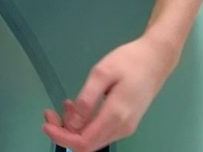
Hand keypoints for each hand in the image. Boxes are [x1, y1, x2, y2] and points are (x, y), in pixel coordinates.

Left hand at [41, 35, 178, 151]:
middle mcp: (122, 129)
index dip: (61, 137)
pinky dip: (85, 122)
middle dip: (64, 131)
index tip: (45, 123)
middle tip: (50, 111)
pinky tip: (79, 105)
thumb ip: (86, 100)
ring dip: (75, 126)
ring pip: (93, 138)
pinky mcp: (126, 122)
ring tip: (65, 103)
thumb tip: (72, 123)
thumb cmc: (129, 61)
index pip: (83, 142)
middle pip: (87, 144)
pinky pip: (101, 130)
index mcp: (115, 117)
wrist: (156, 59)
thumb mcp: (102, 74)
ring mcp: (126, 127)